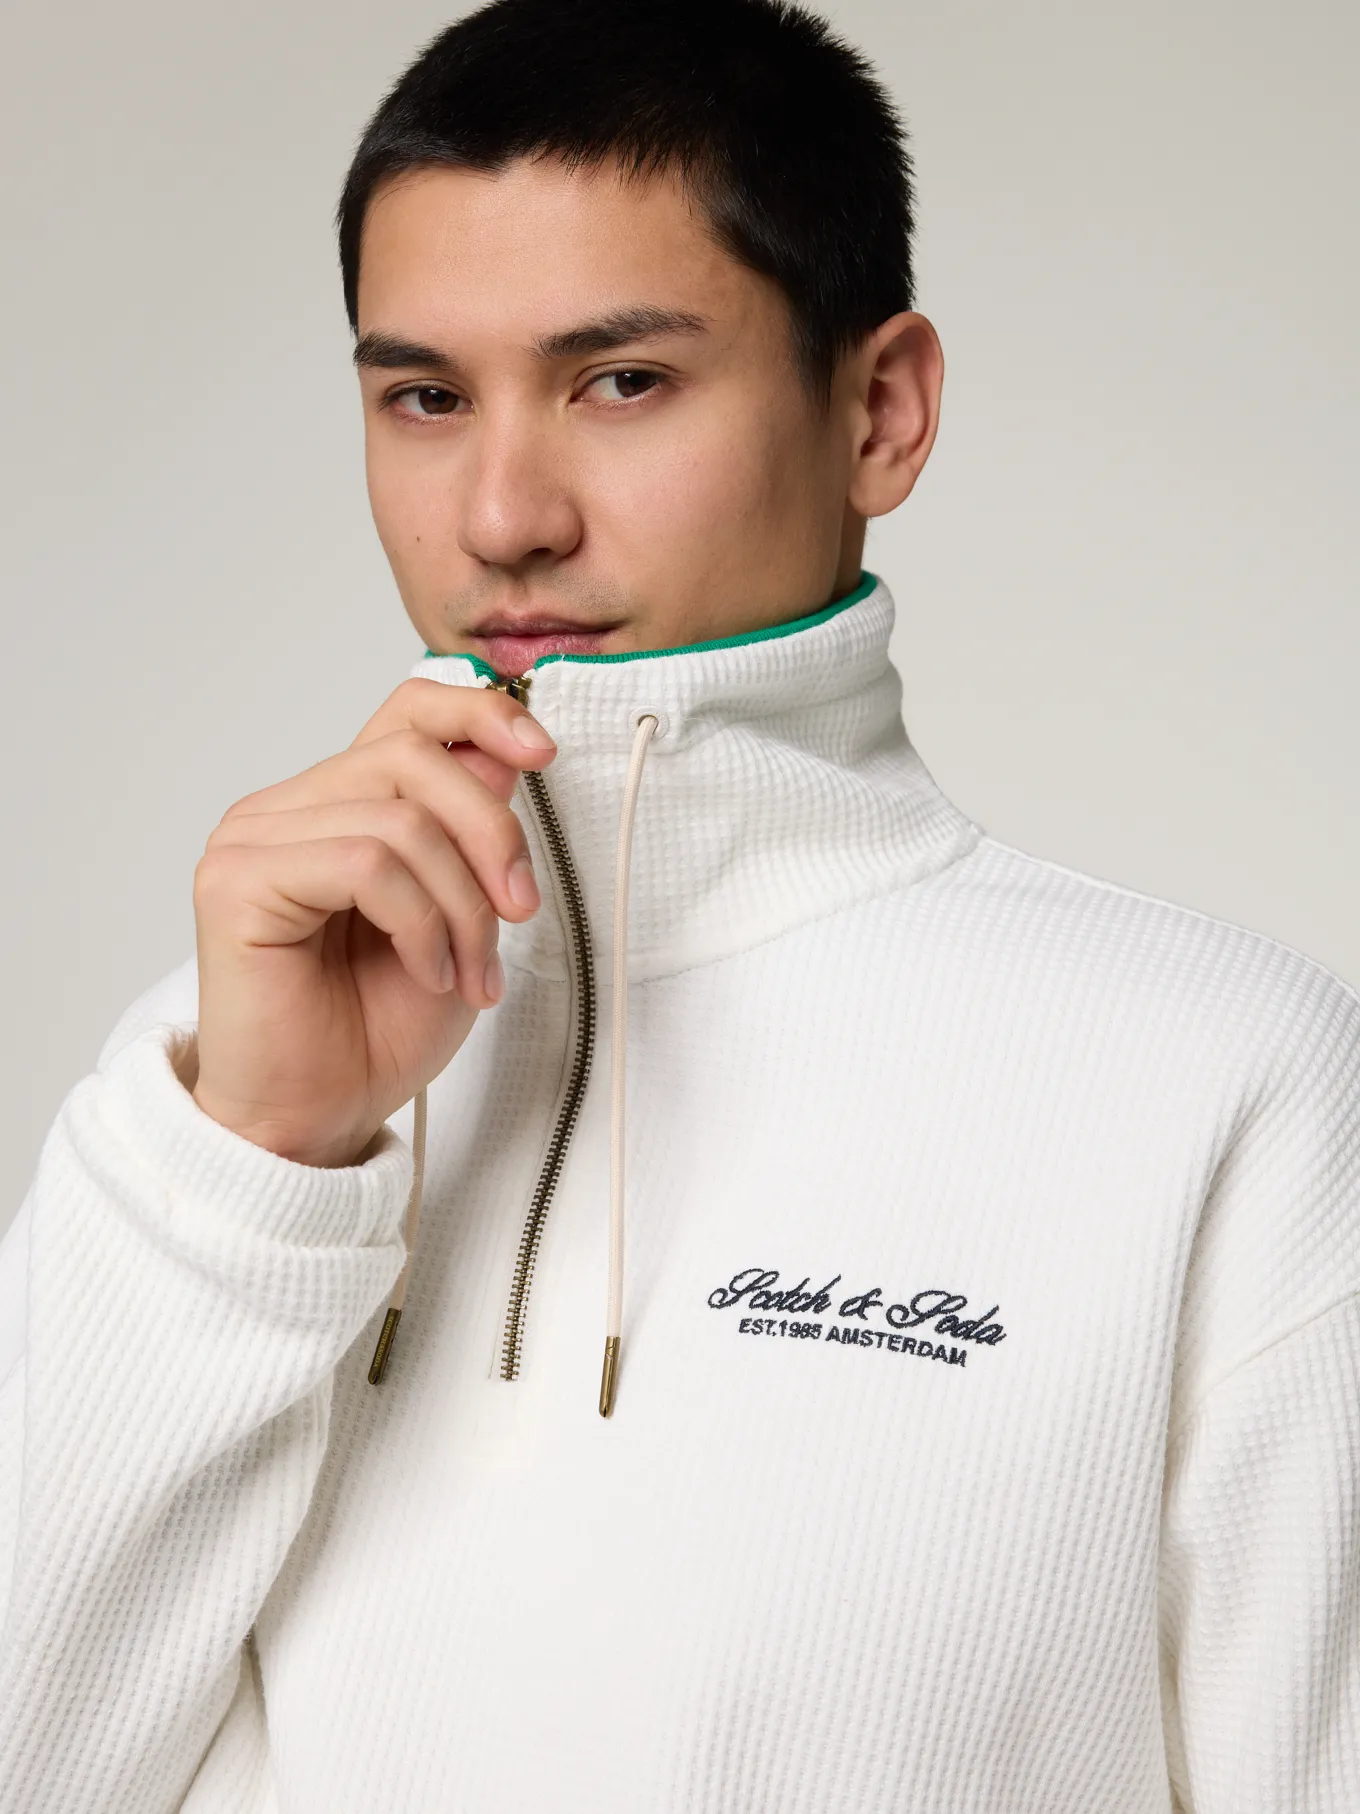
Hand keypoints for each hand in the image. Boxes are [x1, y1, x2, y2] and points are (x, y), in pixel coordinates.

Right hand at [190, 679, 554, 1166]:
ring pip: (399, 819)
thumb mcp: (462, 916)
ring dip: (461, 905)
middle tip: (521, 914)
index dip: (479, 712)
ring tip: (470, 974)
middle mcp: (287, 808)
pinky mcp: (235, 880)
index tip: (543, 752)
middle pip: (414, 757)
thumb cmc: (378, 1029)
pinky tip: (426, 972)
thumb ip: (473, 833)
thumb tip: (507, 752)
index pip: (406, 711)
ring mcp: (252, 838)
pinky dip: (419, 922)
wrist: (319, 1117)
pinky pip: (363, 863)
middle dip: (492, 835)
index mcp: (338, 805)